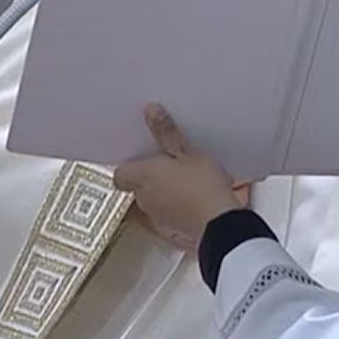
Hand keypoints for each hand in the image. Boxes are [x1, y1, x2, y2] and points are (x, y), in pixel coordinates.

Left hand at [112, 104, 240, 251]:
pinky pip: (166, 209)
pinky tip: (193, 192)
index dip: (130, 162)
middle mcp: (144, 198)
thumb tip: (151, 112)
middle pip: (136, 183)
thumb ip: (166, 133)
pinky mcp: (171, 226)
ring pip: (151, 196)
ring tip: (186, 175)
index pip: (120, 172)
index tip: (144, 151)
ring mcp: (157, 214)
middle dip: (150, 172)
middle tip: (170, 158)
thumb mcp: (188, 152)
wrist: (219, 223)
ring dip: (163, 187)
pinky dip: (175, 201)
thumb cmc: (203, 187)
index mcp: (143, 177)